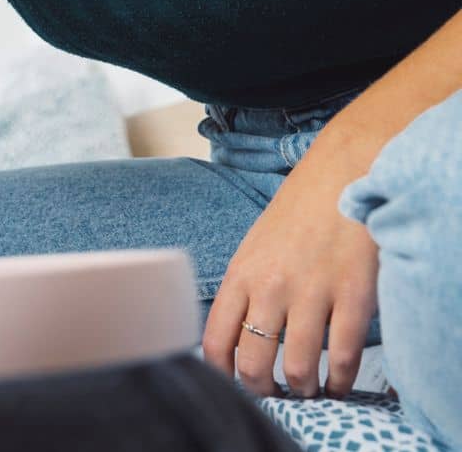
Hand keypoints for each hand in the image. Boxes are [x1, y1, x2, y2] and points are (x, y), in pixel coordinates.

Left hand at [203, 151, 378, 397]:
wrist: (342, 175)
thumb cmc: (297, 214)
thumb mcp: (254, 248)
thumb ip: (245, 290)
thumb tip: (236, 338)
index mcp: (240, 276)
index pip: (216, 341)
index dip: (223, 375)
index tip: (235, 385)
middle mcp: (270, 288)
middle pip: (253, 363)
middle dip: (264, 389)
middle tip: (276, 393)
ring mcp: (312, 293)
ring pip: (298, 368)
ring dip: (304, 390)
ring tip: (310, 390)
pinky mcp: (353, 296)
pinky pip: (342, 357)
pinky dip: (341, 381)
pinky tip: (340, 383)